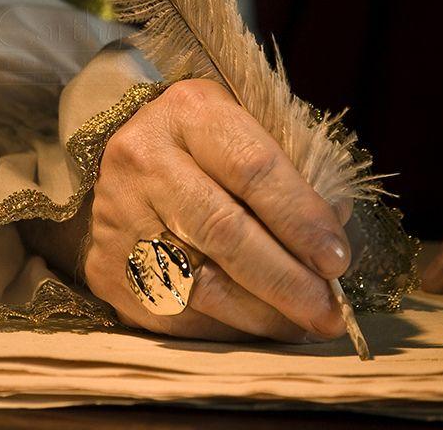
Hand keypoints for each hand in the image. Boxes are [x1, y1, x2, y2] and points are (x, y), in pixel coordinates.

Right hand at [82, 79, 350, 341]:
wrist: (124, 158)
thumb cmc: (206, 146)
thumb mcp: (248, 131)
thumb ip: (293, 174)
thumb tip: (332, 235)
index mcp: (188, 113)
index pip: (252, 169)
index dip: (299, 218)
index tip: (337, 261)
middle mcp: (143, 158)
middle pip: (223, 230)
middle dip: (285, 280)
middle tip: (328, 313)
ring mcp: (117, 214)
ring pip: (197, 282)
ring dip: (260, 315)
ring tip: (301, 326)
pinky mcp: (105, 265)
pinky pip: (171, 314)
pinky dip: (222, 329)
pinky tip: (255, 328)